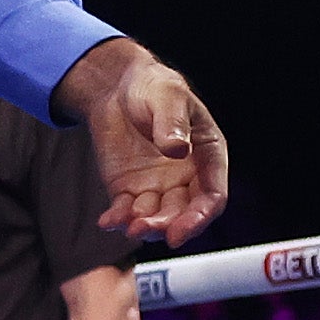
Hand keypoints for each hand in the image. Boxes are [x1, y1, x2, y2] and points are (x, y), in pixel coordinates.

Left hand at [67, 43, 230, 245]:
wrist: (118, 88)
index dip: (199, 217)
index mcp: (207, 156)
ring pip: (156, 217)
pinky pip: (126, 210)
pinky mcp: (129, 188)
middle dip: (167, 226)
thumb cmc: (154, 87)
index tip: (180, 232)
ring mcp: (158, 185)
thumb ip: (173, 122)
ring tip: (126, 226)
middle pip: (183, 213)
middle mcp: (186, 177)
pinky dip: (118, 219)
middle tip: (143, 229)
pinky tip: (107, 221)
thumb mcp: (167, 97)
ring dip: (143, 226)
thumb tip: (177, 149)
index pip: (212, 196)